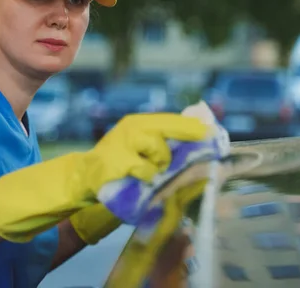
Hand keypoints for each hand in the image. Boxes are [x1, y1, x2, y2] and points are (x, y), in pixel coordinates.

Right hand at [79, 113, 208, 197]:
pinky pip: (146, 172)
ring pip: (160, 154)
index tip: (214, 132)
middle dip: (183, 140)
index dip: (194, 126)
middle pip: (168, 131)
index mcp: (140, 122)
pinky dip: (145, 178)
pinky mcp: (118, 162)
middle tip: (195, 147)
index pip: (172, 120)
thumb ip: (164, 140)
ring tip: (145, 171)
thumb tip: (198, 133)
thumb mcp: (139, 145)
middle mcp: (132, 128)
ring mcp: (124, 144)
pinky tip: (135, 178)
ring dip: (158, 166)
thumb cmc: (119, 161)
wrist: (85, 176)